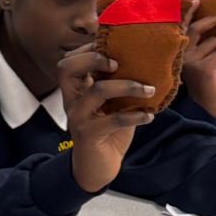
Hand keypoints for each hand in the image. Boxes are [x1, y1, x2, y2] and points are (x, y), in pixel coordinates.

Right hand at [58, 43, 157, 193]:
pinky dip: (135, 116)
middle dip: (93, 58)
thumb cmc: (108, 132)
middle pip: (66, 68)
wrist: (97, 168)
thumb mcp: (112, 104)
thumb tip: (149, 62)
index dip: (87, 49)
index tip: (113, 48)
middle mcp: (71, 101)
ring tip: (149, 89)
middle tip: (118, 63)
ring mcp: (78, 118)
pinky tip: (149, 116)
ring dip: (127, 86)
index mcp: (76, 91)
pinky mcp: (88, 135)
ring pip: (97, 91)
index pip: (69, 61)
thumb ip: (118, 85)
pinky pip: (113, 120)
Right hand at [178, 3, 215, 116]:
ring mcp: (189, 60)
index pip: (182, 28)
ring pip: (215, 42)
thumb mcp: (204, 59)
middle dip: (214, 21)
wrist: (210, 104)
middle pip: (198, 28)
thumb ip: (203, 44)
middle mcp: (180, 55)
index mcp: (179, 52)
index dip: (188, 13)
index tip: (195, 1)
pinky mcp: (201, 67)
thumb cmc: (208, 80)